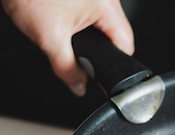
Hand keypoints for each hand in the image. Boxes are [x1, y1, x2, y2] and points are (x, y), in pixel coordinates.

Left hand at [1, 0, 134, 95]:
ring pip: (100, 22)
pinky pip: (89, 10)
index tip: (100, 70)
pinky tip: (61, 19)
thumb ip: (67, 68)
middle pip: (113, 34)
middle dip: (97, 48)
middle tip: (76, 51)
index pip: (125, 44)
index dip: (113, 63)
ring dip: (87, 33)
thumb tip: (79, 86)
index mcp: (107, 5)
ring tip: (65, 32)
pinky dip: (77, 19)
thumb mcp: (50, 39)